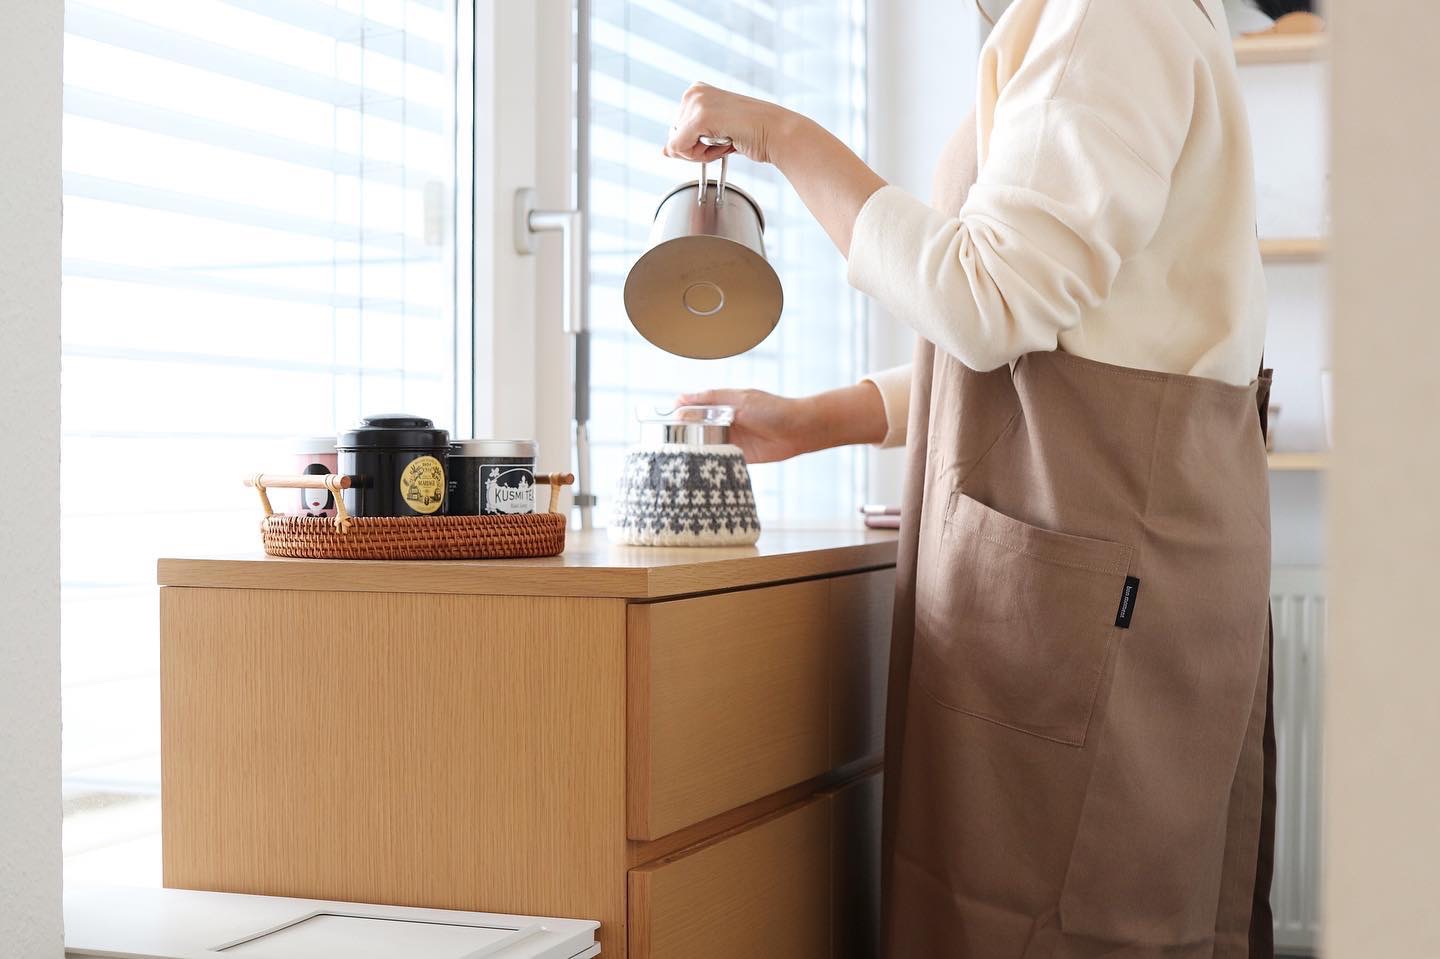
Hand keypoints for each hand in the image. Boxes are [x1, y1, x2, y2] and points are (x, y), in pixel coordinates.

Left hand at [664, 82, 797, 166]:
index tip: (719, 135)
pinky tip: (724, 142)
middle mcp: (693, 92)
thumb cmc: (752, 133)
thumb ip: (687, 139)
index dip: (695, 143)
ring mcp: (696, 102)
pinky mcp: (699, 117)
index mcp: (696, 91)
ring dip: (702, 153)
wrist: (776, 132)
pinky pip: (680, 149)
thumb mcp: (713, 134)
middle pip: (673, 137)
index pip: (676, 131)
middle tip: (724, 139)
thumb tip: (664, 151)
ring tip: (727, 139)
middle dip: (696, 149)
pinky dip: (701, 156)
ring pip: (676, 146)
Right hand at [676, 389, 814, 463]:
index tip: (666, 420)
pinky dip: (710, 462)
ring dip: (695, 449)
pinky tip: (697, 467)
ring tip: (678, 456)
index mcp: (723, 404)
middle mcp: (724, 421)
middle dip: (684, 433)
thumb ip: (711, 400)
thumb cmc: (772, 410)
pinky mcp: (739, 456)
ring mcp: (731, 439)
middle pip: (697, 428)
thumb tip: (681, 399)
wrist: (799, 430)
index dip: (680, 413)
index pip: (694, 407)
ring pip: (706, 444)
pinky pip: (720, 459)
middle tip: (669, 442)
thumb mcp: (740, 400)